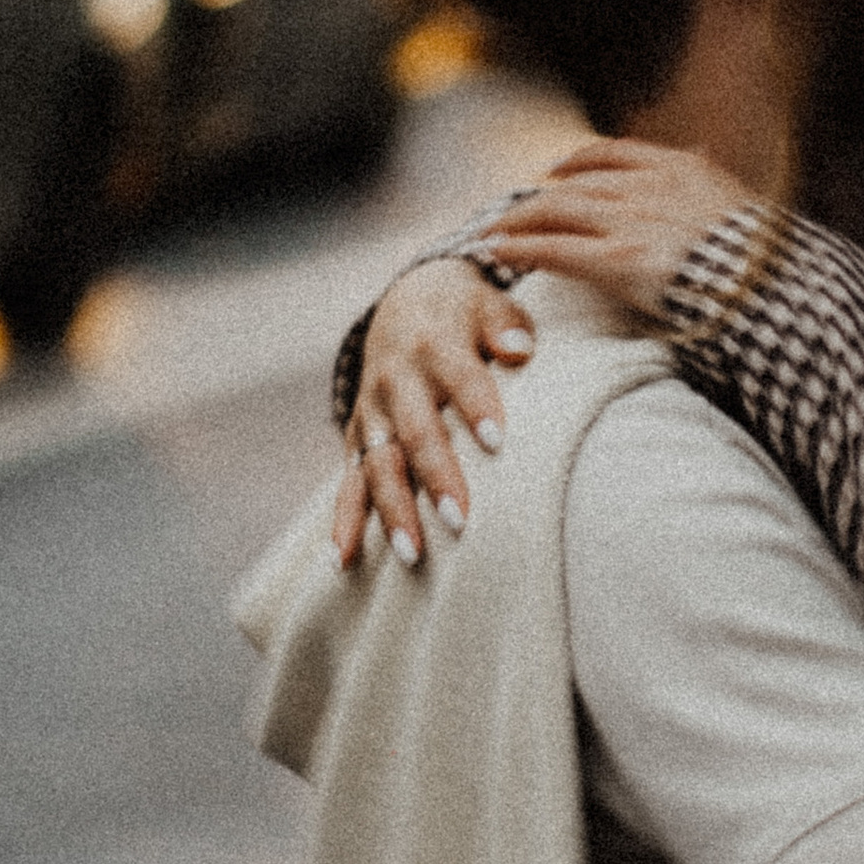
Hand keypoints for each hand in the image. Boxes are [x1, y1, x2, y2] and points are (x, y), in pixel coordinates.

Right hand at [333, 260, 534, 568]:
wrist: (406, 304)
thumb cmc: (463, 314)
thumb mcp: (485, 303)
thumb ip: (504, 324)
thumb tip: (519, 348)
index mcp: (433, 344)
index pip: (458, 376)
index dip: (475, 406)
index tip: (497, 442)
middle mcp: (395, 381)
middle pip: (415, 432)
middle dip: (436, 476)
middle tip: (460, 520)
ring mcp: (372, 413)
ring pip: (378, 466)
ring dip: (393, 511)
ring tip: (413, 555)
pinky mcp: (358, 438)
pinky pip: (348, 482)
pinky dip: (344, 521)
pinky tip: (344, 560)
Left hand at [485, 140, 754, 322]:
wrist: (771, 287)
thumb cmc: (762, 257)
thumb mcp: (739, 200)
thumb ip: (711, 178)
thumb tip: (704, 154)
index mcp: (680, 167)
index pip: (613, 153)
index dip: (577, 160)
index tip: (555, 169)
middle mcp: (648, 186)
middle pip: (575, 183)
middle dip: (538, 198)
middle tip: (512, 213)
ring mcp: (630, 222)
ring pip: (555, 210)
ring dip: (517, 221)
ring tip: (491, 234)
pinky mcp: (617, 261)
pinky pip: (555, 249)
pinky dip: (520, 249)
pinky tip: (498, 253)